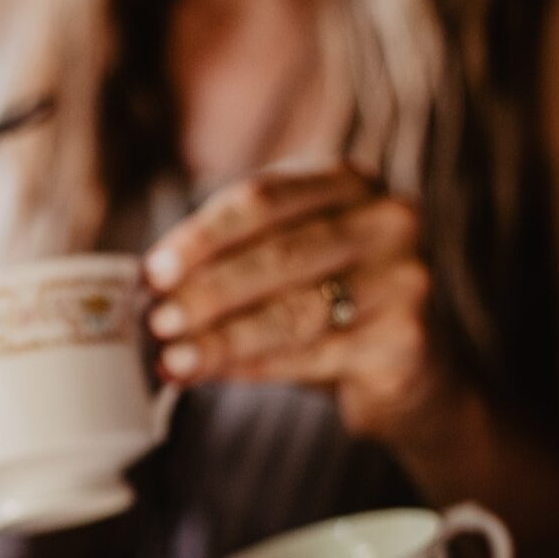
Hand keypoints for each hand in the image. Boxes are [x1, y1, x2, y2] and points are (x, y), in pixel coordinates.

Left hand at [141, 162, 456, 442]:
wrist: (411, 368)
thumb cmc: (328, 303)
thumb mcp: (286, 261)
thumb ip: (230, 259)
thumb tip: (147, 288)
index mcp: (348, 182)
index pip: (263, 199)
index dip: (202, 236)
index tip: (153, 271)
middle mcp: (388, 220)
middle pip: (278, 254)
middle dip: (207, 292)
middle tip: (155, 320)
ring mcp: (406, 279)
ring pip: (293, 311)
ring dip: (221, 339)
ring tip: (172, 359)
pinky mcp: (406, 340)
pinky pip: (311, 356)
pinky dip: (251, 368)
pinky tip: (210, 375)